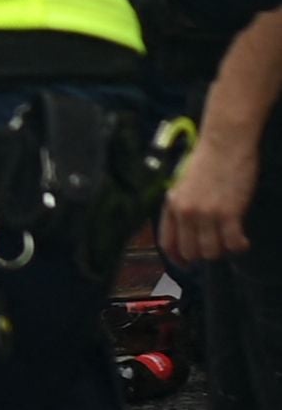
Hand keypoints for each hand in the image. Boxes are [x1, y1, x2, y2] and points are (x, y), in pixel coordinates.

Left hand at [167, 125, 259, 263]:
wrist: (225, 143)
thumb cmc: (207, 161)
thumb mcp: (184, 184)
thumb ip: (183, 206)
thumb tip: (188, 231)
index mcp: (171, 204)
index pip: (167, 242)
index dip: (177, 258)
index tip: (187, 266)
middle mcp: (185, 211)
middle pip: (190, 252)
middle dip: (203, 256)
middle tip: (217, 248)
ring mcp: (206, 213)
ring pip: (212, 252)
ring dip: (223, 252)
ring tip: (231, 241)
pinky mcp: (228, 212)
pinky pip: (233, 244)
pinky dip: (239, 246)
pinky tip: (243, 240)